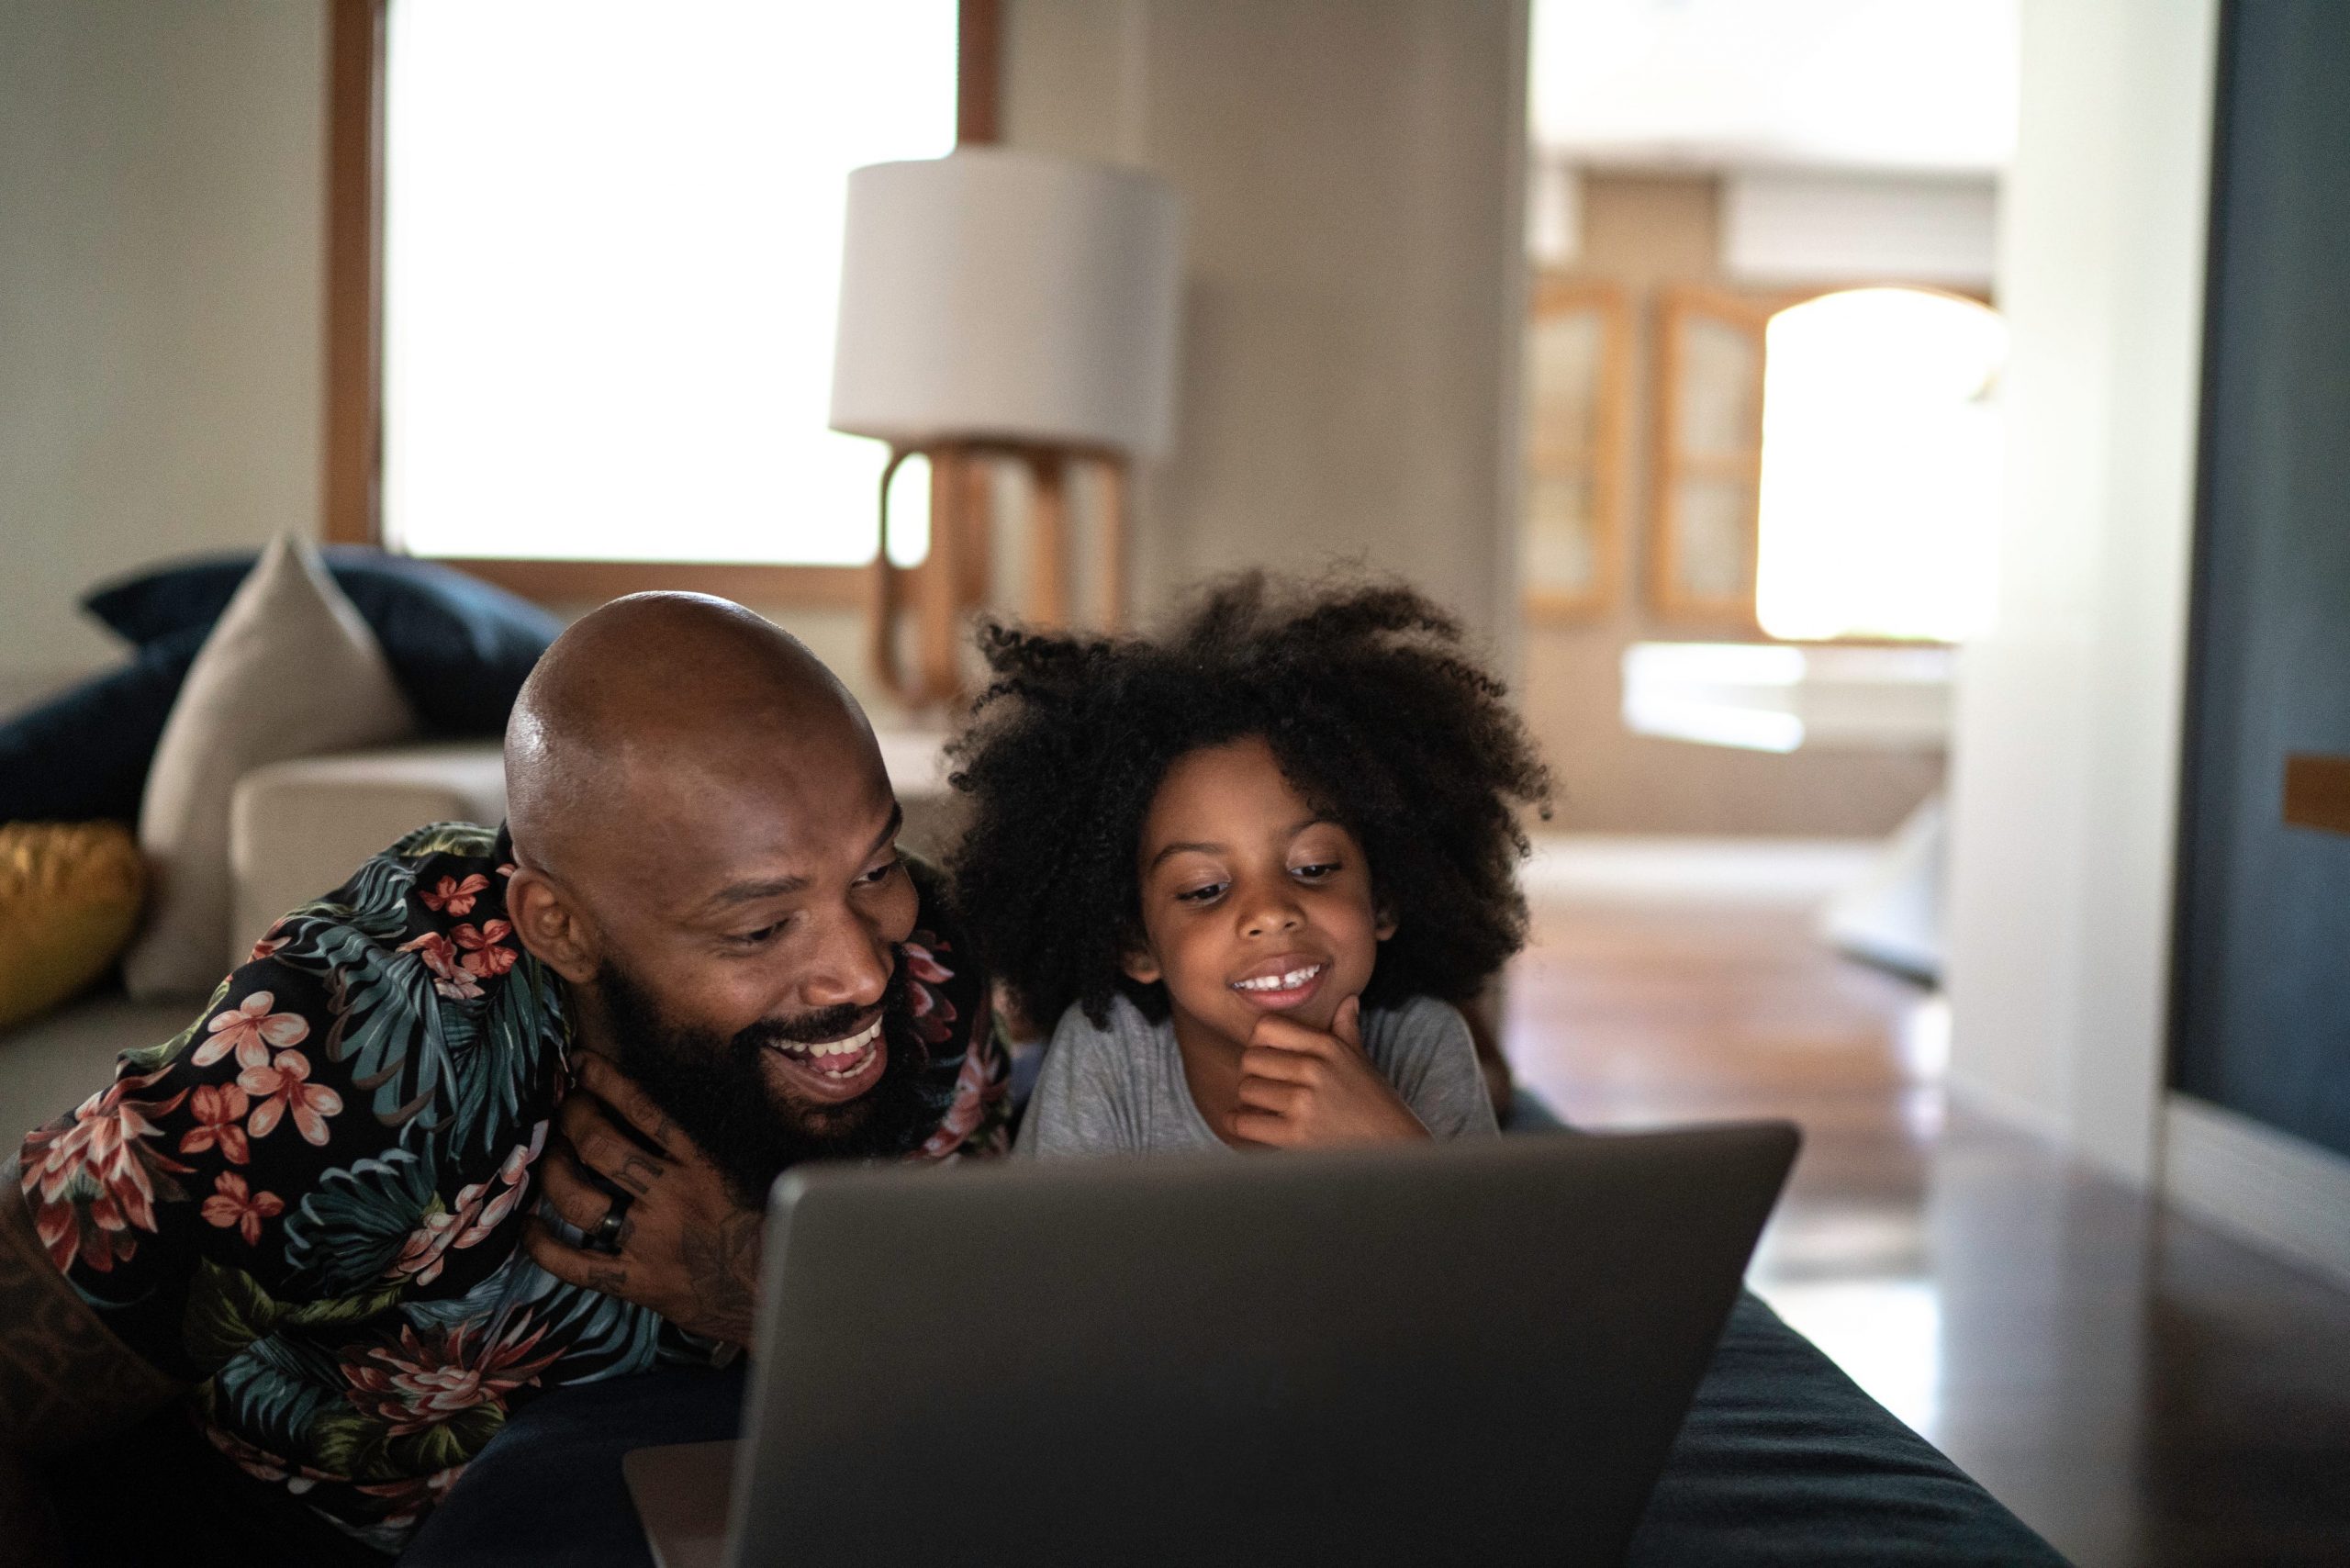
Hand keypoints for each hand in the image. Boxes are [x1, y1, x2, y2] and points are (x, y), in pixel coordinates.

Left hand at [524, 1053, 762, 1347]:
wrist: (777, 1295)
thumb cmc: (767, 1229)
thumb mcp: (748, 1172)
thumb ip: (709, 1145)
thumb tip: (665, 1107)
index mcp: (704, 1164)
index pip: (645, 1110)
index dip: (605, 1080)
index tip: (581, 1063)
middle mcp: (672, 1197)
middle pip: (600, 1146)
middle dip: (571, 1120)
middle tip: (564, 1111)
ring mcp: (649, 1241)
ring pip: (578, 1197)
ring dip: (552, 1170)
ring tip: (547, 1157)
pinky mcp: (636, 1282)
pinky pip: (573, 1263)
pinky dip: (542, 1244)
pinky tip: (529, 1227)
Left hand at [1230, 995, 1429, 1148]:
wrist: (1393, 1146)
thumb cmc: (1375, 1104)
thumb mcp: (1362, 1060)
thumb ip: (1347, 1029)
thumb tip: (1348, 1000)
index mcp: (1327, 1046)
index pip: (1266, 1026)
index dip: (1257, 1042)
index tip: (1264, 1059)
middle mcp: (1314, 1069)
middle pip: (1250, 1058)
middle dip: (1250, 1074)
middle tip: (1261, 1087)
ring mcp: (1304, 1102)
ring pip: (1246, 1089)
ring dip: (1248, 1102)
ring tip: (1261, 1109)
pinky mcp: (1296, 1135)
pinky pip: (1245, 1122)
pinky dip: (1240, 1124)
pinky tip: (1251, 1125)